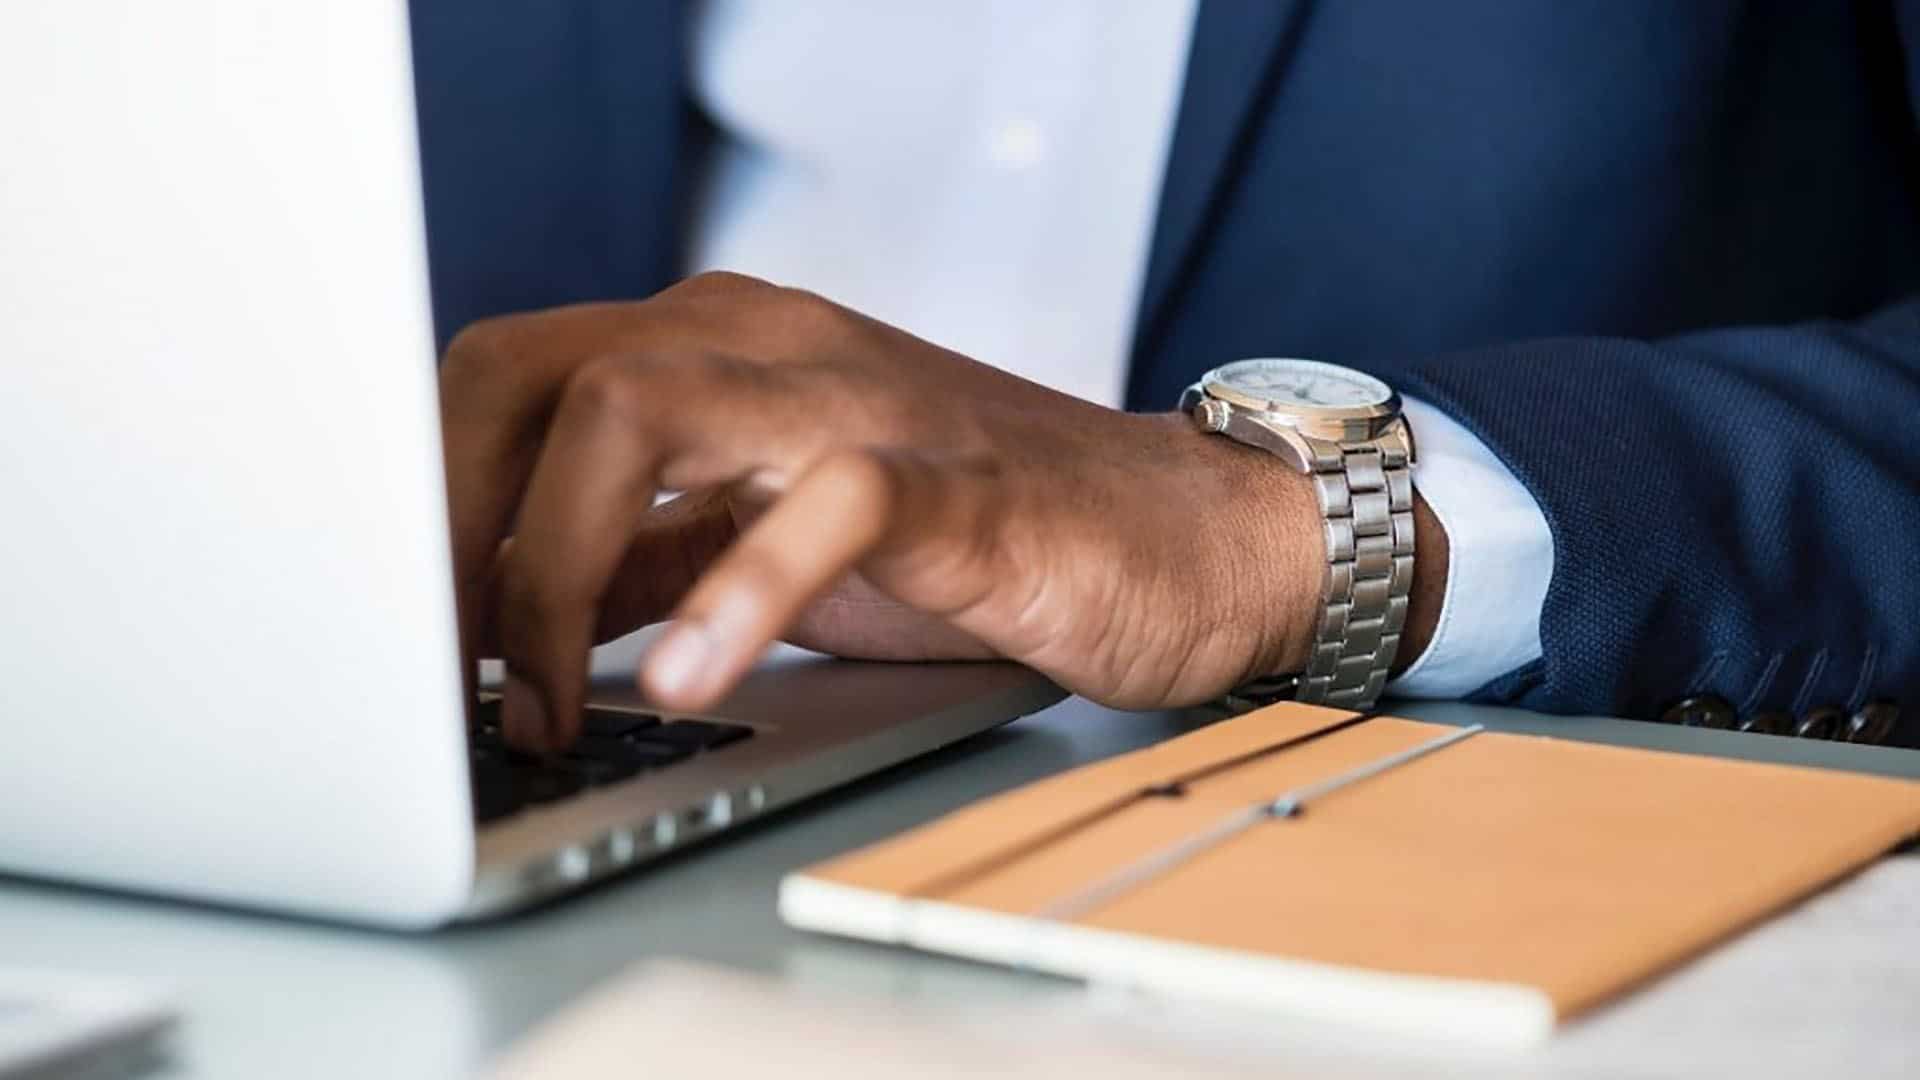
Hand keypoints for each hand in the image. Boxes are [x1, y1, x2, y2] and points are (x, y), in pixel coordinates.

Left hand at [438, 272, 1444, 750]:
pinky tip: (682, 677)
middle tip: (435, 674)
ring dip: (547, 563)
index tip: (392, 636)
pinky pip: (819, 505)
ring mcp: (853, 397)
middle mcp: (762, 342)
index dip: (418, 503)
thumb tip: (487, 626)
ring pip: (636, 409)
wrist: (1170, 536)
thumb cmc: (967, 541)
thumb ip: (636, 556)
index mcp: (707, 348)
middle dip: (448, 529)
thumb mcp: (759, 544)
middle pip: (530, 374)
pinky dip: (734, 592)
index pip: (498, 381)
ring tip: (536, 701)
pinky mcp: (947, 478)